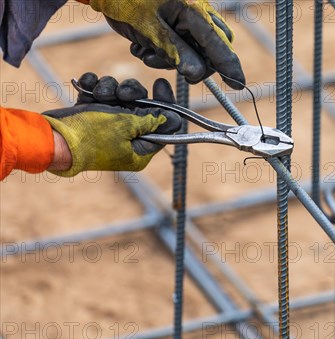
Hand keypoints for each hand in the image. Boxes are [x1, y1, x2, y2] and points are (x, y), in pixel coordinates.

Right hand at [43, 73, 181, 176]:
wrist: (51, 137)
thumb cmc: (90, 135)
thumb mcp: (125, 125)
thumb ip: (150, 119)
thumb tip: (174, 120)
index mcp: (140, 150)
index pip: (164, 126)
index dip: (165, 103)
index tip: (160, 83)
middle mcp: (127, 140)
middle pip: (141, 107)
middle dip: (132, 93)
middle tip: (122, 93)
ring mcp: (108, 128)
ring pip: (120, 97)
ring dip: (110, 88)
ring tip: (99, 94)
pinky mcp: (91, 116)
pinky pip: (100, 95)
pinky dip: (94, 87)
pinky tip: (87, 86)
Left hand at [88, 0, 245, 88]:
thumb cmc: (126, 0)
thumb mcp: (149, 30)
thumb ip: (176, 52)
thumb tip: (198, 73)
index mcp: (194, 12)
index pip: (220, 45)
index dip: (229, 66)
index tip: (238, 84)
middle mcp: (197, 12)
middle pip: (214, 47)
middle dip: (196, 64)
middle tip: (173, 69)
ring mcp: (188, 14)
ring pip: (197, 47)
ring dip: (176, 59)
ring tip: (147, 54)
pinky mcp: (177, 17)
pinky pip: (183, 41)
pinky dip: (167, 50)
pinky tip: (145, 46)